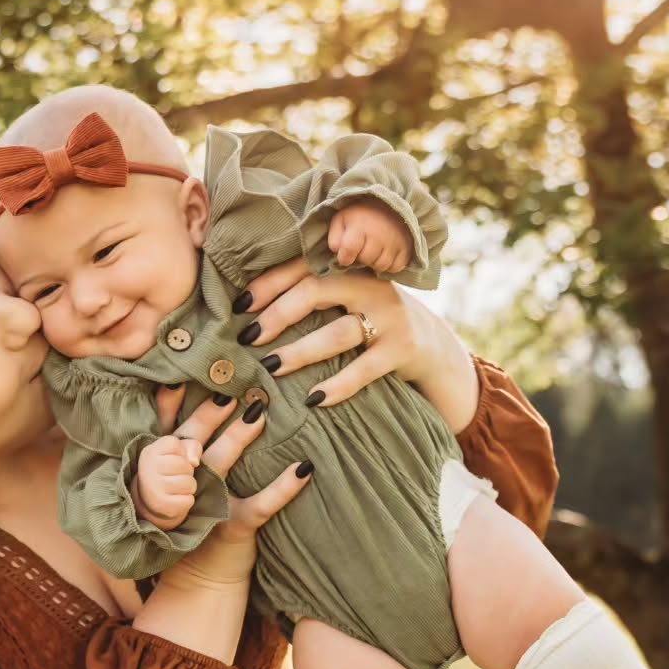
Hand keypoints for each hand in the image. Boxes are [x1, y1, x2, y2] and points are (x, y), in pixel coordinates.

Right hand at [133, 434, 199, 530]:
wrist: (150, 500)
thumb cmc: (169, 470)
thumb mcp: (178, 452)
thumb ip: (191, 446)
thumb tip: (194, 462)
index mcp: (149, 452)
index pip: (174, 444)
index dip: (180, 452)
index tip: (171, 459)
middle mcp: (147, 469)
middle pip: (185, 465)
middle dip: (187, 471)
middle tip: (175, 476)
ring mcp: (153, 488)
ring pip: (189, 483)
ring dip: (188, 487)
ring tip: (177, 488)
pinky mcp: (161, 505)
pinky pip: (188, 500)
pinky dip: (187, 500)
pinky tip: (175, 499)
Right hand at [150, 386, 314, 587]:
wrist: (201, 579)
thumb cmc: (194, 518)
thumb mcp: (177, 483)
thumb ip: (179, 445)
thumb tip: (198, 390)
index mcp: (165, 470)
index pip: (165, 429)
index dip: (171, 403)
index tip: (180, 375)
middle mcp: (182, 484)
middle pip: (190, 440)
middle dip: (208, 413)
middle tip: (226, 386)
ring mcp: (206, 504)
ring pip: (221, 464)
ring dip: (239, 437)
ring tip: (259, 413)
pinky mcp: (232, 527)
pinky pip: (261, 504)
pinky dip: (284, 487)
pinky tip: (304, 467)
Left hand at [229, 260, 481, 430]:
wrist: (430, 344)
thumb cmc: (367, 323)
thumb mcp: (344, 302)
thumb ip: (310, 299)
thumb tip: (245, 314)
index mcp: (348, 269)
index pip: (302, 268)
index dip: (268, 284)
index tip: (238, 306)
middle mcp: (369, 286)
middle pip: (317, 291)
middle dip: (277, 314)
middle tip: (248, 337)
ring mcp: (389, 316)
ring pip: (337, 332)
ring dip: (300, 351)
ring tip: (270, 368)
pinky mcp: (402, 348)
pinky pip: (365, 369)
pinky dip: (338, 385)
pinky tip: (314, 400)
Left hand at [327, 200, 413, 273]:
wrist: (388, 202)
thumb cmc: (360, 215)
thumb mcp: (341, 221)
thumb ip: (334, 239)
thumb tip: (339, 254)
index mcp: (359, 227)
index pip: (348, 251)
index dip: (345, 256)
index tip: (346, 254)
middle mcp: (379, 235)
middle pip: (366, 260)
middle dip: (361, 256)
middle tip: (363, 246)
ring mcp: (395, 241)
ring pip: (382, 265)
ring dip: (375, 261)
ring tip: (374, 248)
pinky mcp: (407, 247)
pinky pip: (396, 267)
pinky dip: (390, 264)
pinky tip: (386, 252)